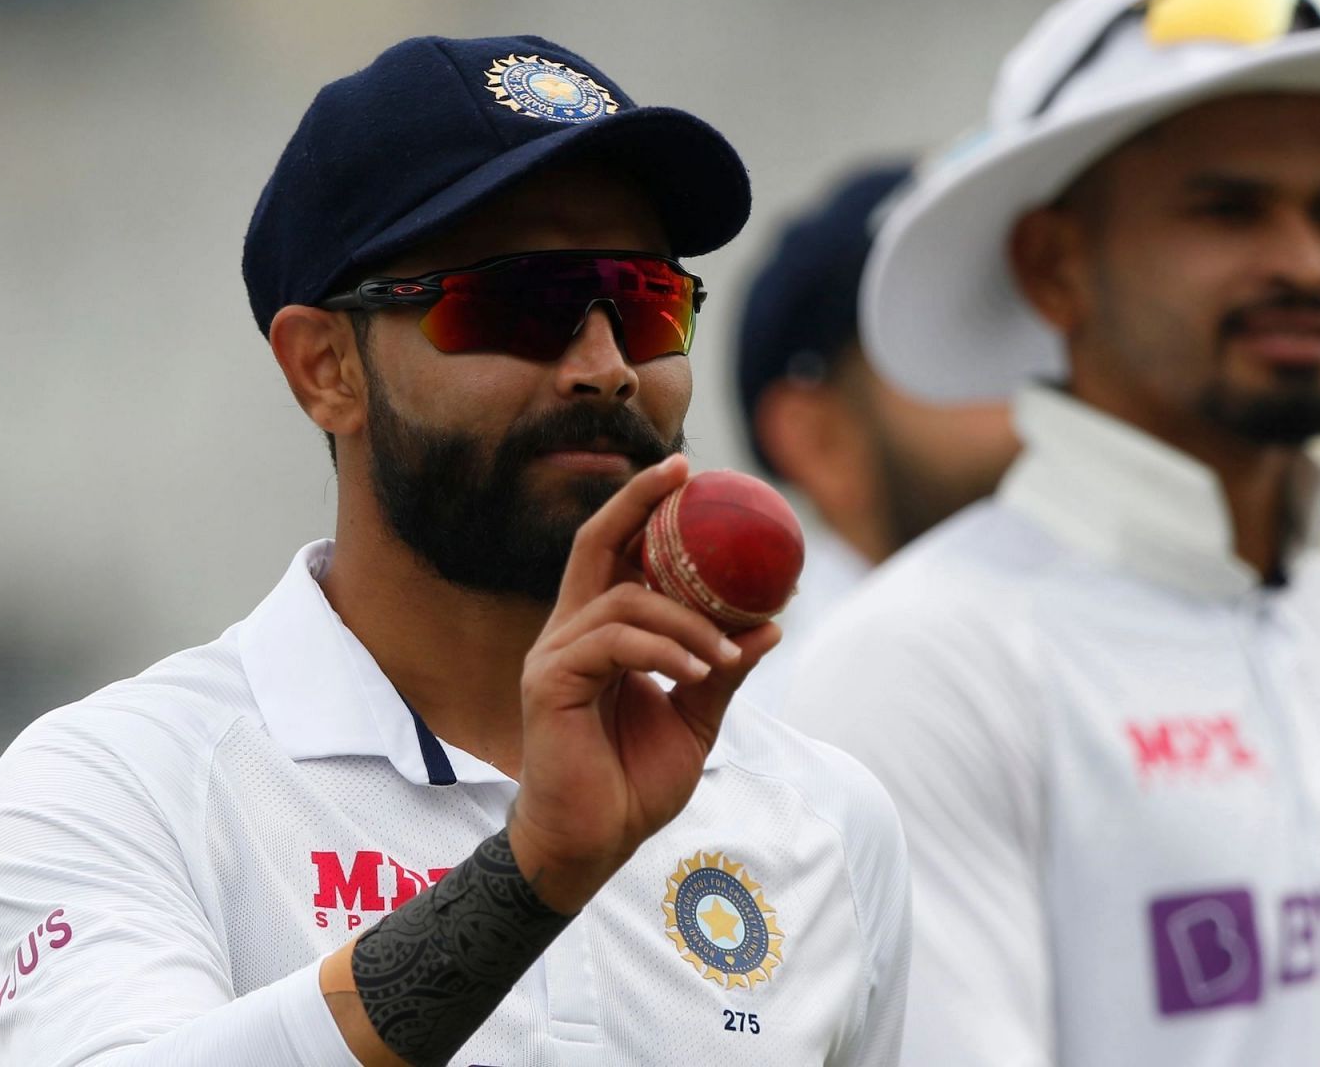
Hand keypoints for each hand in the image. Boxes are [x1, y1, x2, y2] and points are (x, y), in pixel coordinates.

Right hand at [509, 456, 779, 912]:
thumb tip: (771, 626)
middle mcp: (568, 634)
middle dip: (637, 502)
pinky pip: (615, 643)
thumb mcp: (695, 720)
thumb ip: (724, 671)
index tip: (687, 475)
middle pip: (592, 543)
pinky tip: (698, 672)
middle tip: (684, 476)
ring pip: (624, 602)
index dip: (643, 508)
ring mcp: (553, 655)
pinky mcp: (549, 683)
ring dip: (687, 622)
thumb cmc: (633, 786)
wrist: (591, 845)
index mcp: (598, 636)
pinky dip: (665, 651)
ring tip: (726, 655)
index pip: (613, 554)